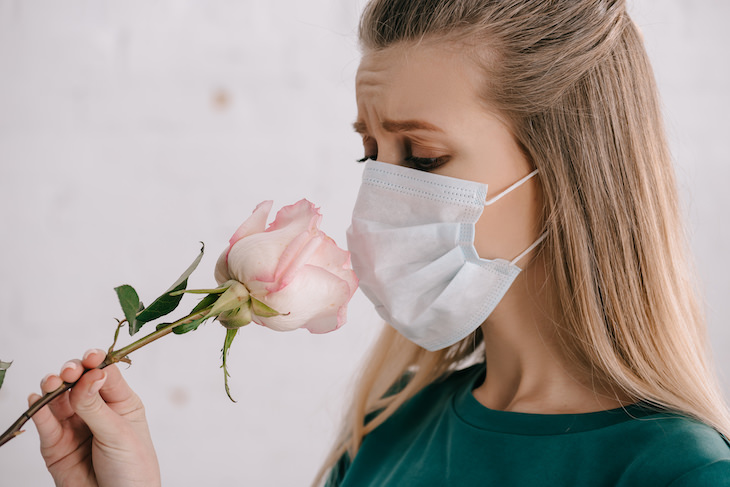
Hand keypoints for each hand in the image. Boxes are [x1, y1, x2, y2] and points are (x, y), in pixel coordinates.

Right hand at [30, 349, 160, 486]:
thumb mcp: (119, 434)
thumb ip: (97, 407)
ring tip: (52, 383)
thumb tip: (89, 375)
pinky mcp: (56, 445)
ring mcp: (75, 426)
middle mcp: (97, 410)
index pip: (106, 374)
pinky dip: (38, 411)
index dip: (96, 363)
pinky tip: (36, 400)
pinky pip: (45, 424)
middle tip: (69, 372)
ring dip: (53, 387)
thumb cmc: (133, 470)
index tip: (91, 356)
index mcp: (121, 403)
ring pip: (59, 399)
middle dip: (72, 372)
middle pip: (79, 382)